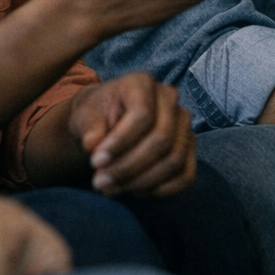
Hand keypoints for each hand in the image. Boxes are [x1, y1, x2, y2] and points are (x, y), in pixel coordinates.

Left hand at [67, 72, 195, 196]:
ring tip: (112, 189)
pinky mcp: (189, 147)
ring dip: (142, 181)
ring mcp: (183, 123)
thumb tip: (92, 144)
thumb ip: (89, 127)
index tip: (96, 162)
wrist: (107, 121)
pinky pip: (186, 174)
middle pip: (162, 139)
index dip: (120, 142)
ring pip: (174, 159)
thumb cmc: (96, 115)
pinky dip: (163, 189)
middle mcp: (170, 99)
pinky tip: (136, 191)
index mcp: (143, 83)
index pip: (143, 114)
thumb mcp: (85, 116)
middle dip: (130, 167)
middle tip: (101, 183)